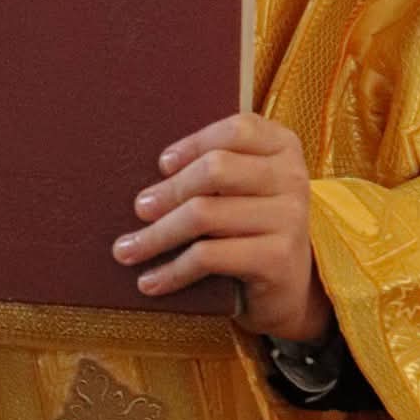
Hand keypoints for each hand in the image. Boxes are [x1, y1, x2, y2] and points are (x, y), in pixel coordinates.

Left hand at [111, 112, 330, 342]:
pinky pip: (209, 256)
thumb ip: (215, 167)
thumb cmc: (251, 227)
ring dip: (157, 236)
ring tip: (127, 250)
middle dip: (169, 191)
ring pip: (204, 214)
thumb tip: (154, 171)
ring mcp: (289, 218)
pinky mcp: (277, 259)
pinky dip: (172, 270)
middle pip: (215, 170)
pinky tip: (151, 281)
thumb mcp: (243, 188)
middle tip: (140, 208)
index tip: (162, 165)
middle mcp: (292, 178)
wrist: (290, 288)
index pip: (236, 130)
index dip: (194, 143)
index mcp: (283, 147)